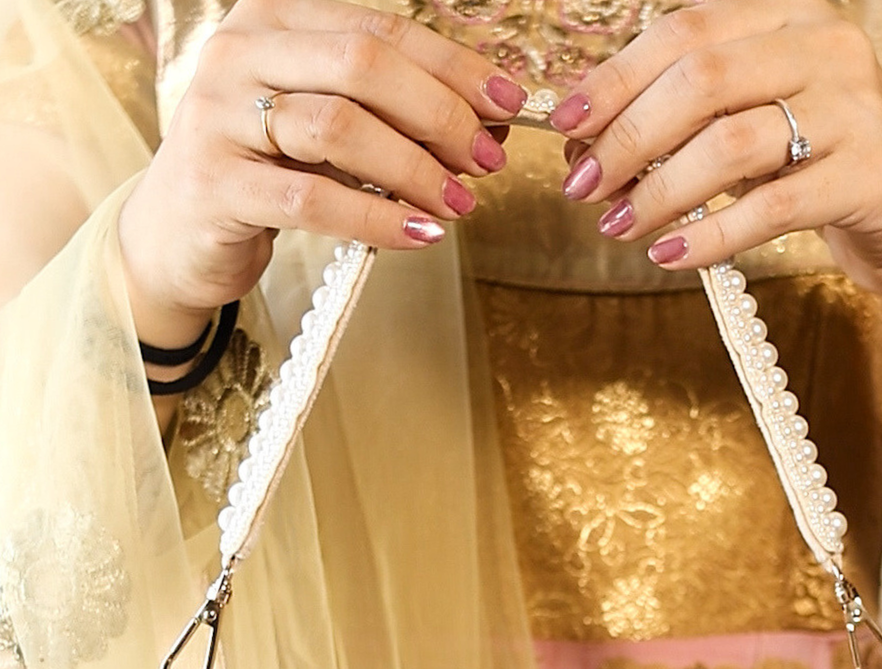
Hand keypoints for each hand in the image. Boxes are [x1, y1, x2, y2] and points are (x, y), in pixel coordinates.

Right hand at [119, 0, 525, 345]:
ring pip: (340, 127)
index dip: (451, 65)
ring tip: (458, 204)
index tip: (506, 104)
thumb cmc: (265, 176)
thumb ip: (388, 113)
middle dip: (439, 114)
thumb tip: (485, 123)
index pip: (379, 27)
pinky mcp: (216, 184)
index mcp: (274, 20)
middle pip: (362, 65)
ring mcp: (220, 116)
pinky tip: (420, 235)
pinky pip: (314, 201)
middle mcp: (240, 52)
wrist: (177, 236)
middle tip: (485, 160)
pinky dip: (378, 219)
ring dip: (414, 168)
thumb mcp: (324, 128)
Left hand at [550, 0, 881, 314]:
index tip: (566, 125)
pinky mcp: (873, 176)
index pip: (686, 31)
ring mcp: (857, 110)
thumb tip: (585, 142)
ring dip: (660, 192)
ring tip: (619, 226)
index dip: (616, 79)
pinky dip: (709, 237)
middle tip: (586, 187)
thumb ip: (684, 120)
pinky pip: (770, 207)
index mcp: (791, 16)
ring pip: (731, 144)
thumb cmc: (816, 169)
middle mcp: (829, 48)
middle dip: (629, 136)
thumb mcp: (752, 125)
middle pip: (702, 80)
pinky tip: (669, 256)